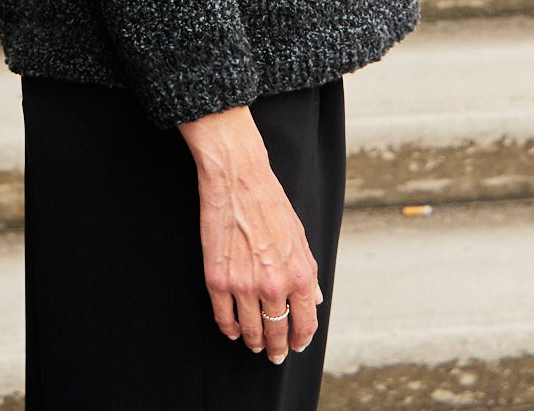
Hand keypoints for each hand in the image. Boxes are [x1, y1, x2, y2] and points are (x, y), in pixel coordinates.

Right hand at [178, 105, 322, 362]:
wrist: (237, 177)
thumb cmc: (270, 201)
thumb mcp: (300, 235)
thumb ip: (308, 271)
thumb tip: (315, 299)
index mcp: (300, 274)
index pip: (305, 322)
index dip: (301, 339)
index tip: (297, 345)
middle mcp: (274, 285)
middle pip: (277, 333)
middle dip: (277, 348)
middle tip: (275, 354)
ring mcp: (244, 285)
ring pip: (251, 330)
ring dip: (254, 341)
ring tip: (254, 344)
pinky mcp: (218, 280)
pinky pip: (224, 318)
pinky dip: (230, 329)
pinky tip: (233, 331)